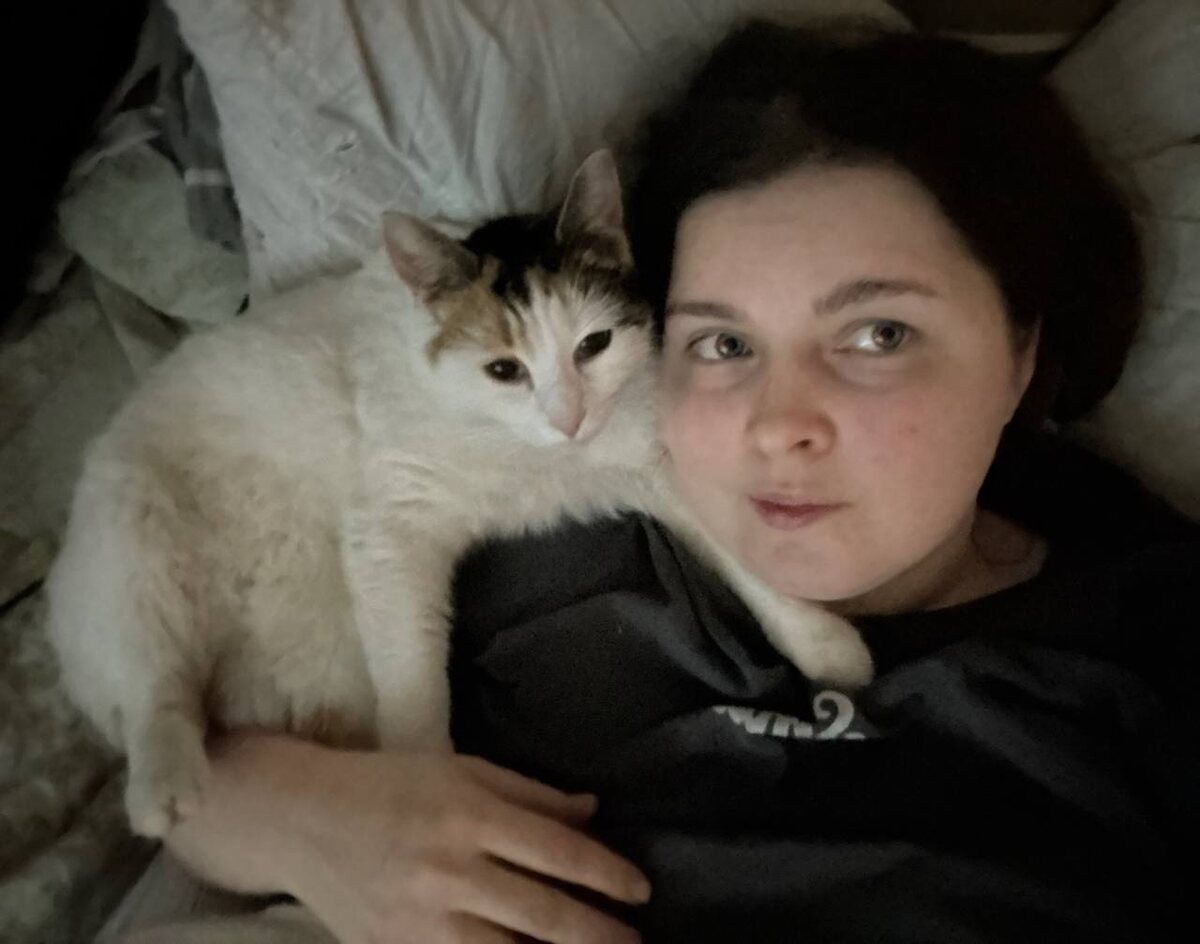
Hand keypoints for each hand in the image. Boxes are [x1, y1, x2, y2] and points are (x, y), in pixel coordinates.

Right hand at [168, 734, 648, 943]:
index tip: (641, 889)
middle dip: (599, 934)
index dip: (607, 874)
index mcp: (470, 815)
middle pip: (543, 914)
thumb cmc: (390, 784)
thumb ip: (530, 794)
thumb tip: (594, 811)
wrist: (300, 820)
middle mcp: (451, 871)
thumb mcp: (463, 770)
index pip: (557, 852)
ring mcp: (423, 921)